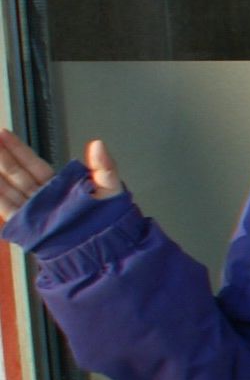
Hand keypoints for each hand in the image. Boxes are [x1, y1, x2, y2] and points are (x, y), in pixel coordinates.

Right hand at [0, 131, 120, 218]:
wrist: (104, 245)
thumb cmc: (108, 217)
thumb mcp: (109, 187)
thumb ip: (103, 165)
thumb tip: (98, 143)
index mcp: (58, 185)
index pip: (32, 163)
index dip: (17, 149)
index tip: (3, 134)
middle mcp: (42, 196)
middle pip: (15, 173)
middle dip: (1, 157)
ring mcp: (33, 210)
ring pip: (6, 189)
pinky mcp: (27, 226)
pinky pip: (7, 208)